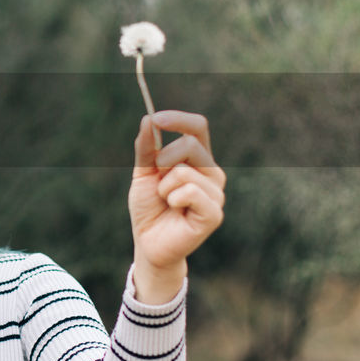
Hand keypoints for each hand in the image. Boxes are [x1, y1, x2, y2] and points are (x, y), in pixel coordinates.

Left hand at [128, 110, 225, 302]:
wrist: (147, 242)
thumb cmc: (149, 208)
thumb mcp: (143, 173)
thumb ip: (146, 148)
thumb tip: (148, 119)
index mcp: (198, 159)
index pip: (198, 127)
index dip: (179, 119)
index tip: (156, 119)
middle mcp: (212, 173)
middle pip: (190, 144)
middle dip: (163, 160)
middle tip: (158, 181)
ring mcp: (216, 193)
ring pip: (184, 171)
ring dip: (164, 187)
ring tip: (167, 202)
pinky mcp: (214, 213)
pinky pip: (190, 191)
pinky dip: (173, 199)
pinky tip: (174, 210)